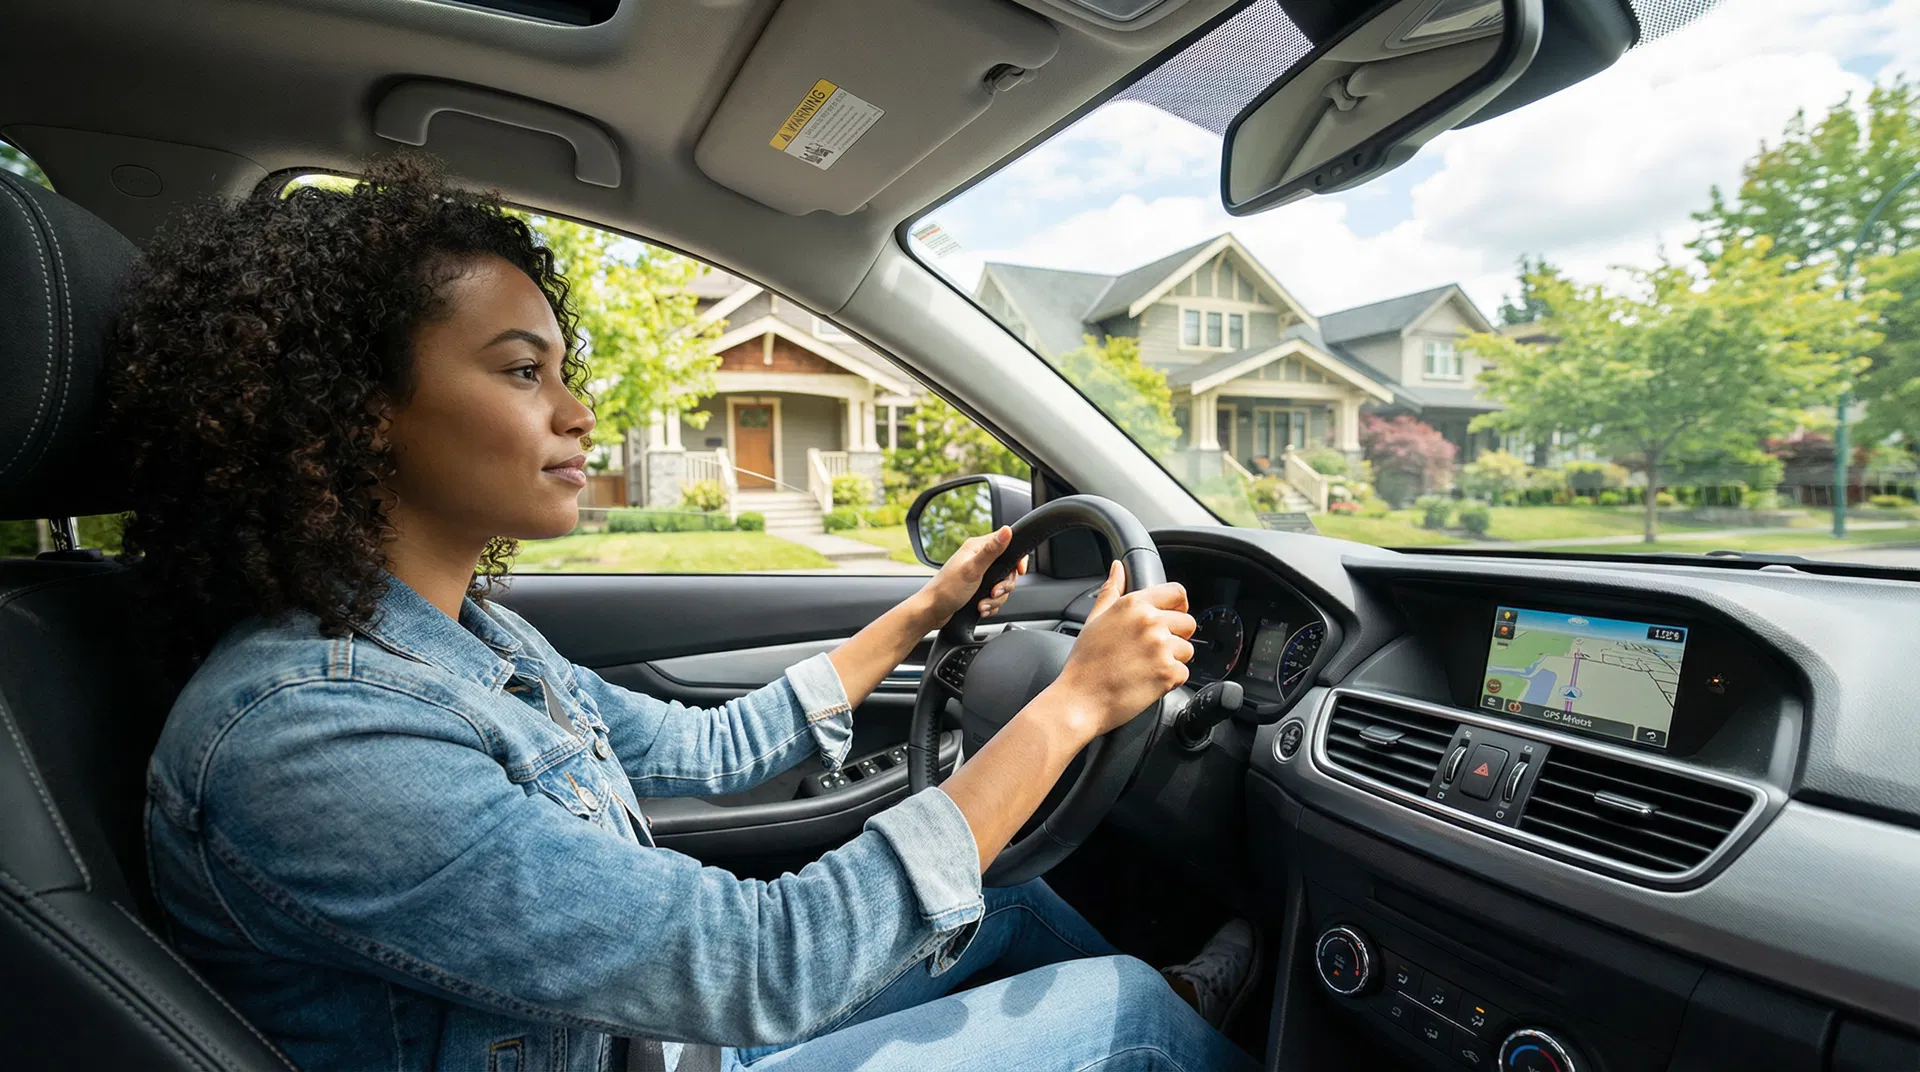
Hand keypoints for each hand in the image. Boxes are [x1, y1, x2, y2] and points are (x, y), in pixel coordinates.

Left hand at [917, 525, 1027, 624]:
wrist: (932, 612)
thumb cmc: (946, 589)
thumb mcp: (973, 569)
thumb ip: (992, 551)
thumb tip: (1007, 530)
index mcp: (978, 548)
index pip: (1008, 543)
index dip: (1017, 559)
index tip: (1019, 571)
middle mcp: (979, 559)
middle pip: (1008, 570)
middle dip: (1004, 586)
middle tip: (993, 592)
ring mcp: (978, 574)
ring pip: (1002, 586)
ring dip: (995, 599)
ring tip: (982, 604)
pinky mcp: (977, 588)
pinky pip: (994, 597)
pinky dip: (990, 605)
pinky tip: (981, 608)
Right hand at [1048, 560, 1193, 738]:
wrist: (1080, 699)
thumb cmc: (1085, 663)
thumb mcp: (1094, 620)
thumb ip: (1111, 590)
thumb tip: (1117, 568)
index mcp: (1134, 605)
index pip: (1177, 593)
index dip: (1178, 606)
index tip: (1173, 617)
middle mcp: (1150, 622)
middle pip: (1188, 622)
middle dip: (1176, 637)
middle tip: (1152, 651)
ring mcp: (1161, 647)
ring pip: (1187, 650)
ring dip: (1173, 660)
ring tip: (1146, 668)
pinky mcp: (1168, 673)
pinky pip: (1184, 673)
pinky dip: (1170, 680)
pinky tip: (1147, 681)